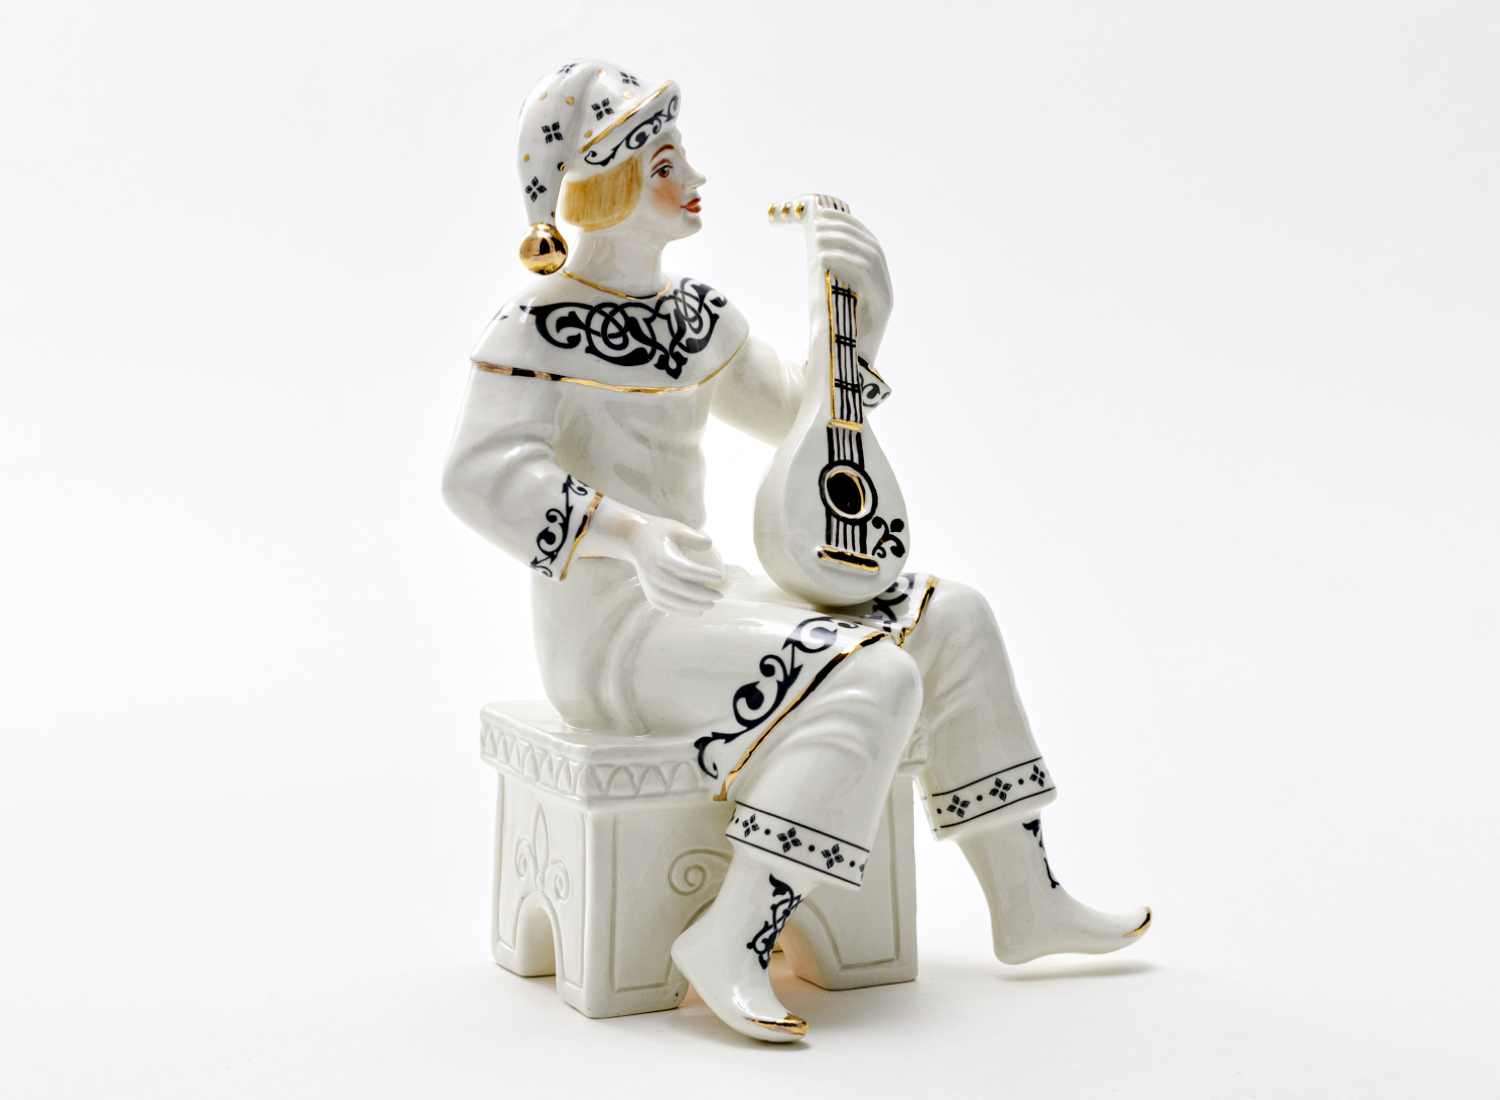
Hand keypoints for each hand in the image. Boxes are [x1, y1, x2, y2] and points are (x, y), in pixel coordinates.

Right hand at [588, 498, 725, 615]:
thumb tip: (709, 546)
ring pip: (675, 602)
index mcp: (662, 557)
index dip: (705, 574)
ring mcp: (650, 586)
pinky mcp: (650, 594)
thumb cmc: (660, 533)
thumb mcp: (677, 528)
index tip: (720, 576)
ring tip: (711, 605)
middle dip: (703, 595)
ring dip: (695, 606)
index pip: (686, 570)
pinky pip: (667, 607)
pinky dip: (683, 611)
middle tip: (719, 595)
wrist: (634, 540)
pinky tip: (697, 610)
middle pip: (682, 589)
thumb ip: (695, 536)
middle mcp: (654, 574)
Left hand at [808, 208, 893, 358]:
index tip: (823, 213)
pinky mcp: (880, 309)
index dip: (846, 223)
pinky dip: (845, 261)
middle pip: (870, 244)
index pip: (866, 241)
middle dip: (843, 228)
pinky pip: (867, 277)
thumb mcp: (827, 297)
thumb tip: (812, 247)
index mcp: (874, 279)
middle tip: (816, 223)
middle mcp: (884, 285)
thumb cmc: (830, 335)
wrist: (840, 371)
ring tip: (817, 238)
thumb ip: (827, 275)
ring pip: (870, 256)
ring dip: (842, 241)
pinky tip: (823, 257)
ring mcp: (885, 297)